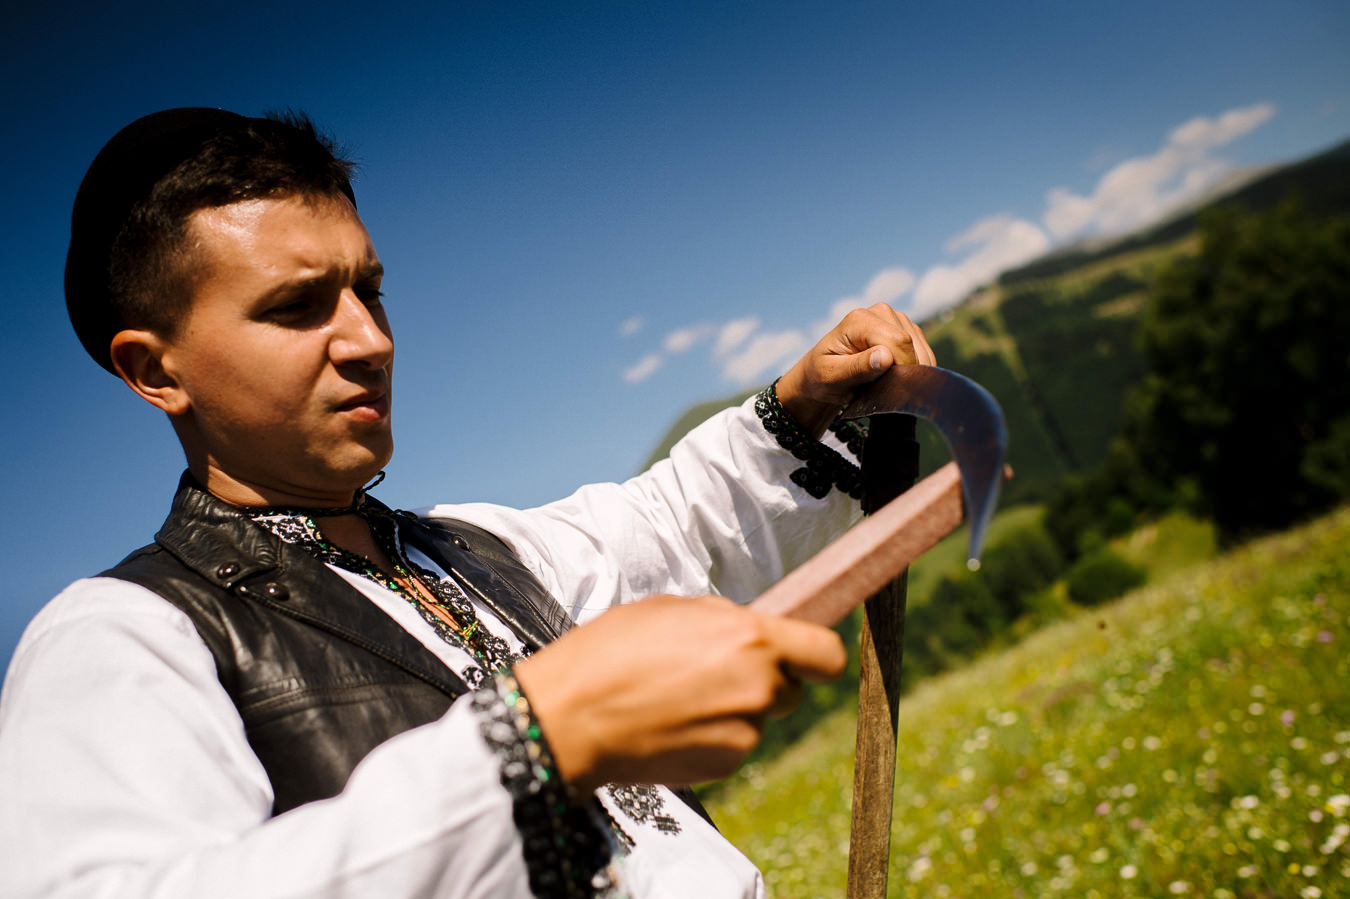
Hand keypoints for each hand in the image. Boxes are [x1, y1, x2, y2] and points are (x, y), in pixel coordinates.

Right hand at [512, 595, 845, 792]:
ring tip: (678, 698)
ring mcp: (744, 733)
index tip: (806, 656)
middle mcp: (758, 688)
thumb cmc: (611, 653)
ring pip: (759, 718)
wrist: (570, 717)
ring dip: (733, 709)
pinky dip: (712, 736)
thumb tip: (752, 629)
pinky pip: (733, 744)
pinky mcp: (724, 765)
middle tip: (715, 673)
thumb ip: (725, 620)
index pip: (827, 654)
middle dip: (765, 681)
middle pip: (792, 690)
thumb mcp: (672, 609)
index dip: (818, 655)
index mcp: (751, 639)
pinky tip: (671, 724)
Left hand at [776, 303, 935, 436]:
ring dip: (909, 372)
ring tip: (884, 383)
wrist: (821, 376)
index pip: (898, 342)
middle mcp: (880, 312)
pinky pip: (923, 352)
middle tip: (881, 389)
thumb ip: (857, 368)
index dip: (899, 369)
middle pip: (911, 344)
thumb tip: (885, 357)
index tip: (886, 389)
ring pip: (921, 348)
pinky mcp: (905, 330)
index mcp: (859, 320)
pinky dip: (915, 369)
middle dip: (903, 372)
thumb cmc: (822, 377)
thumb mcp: (831, 377)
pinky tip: (895, 378)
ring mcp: (894, 319)